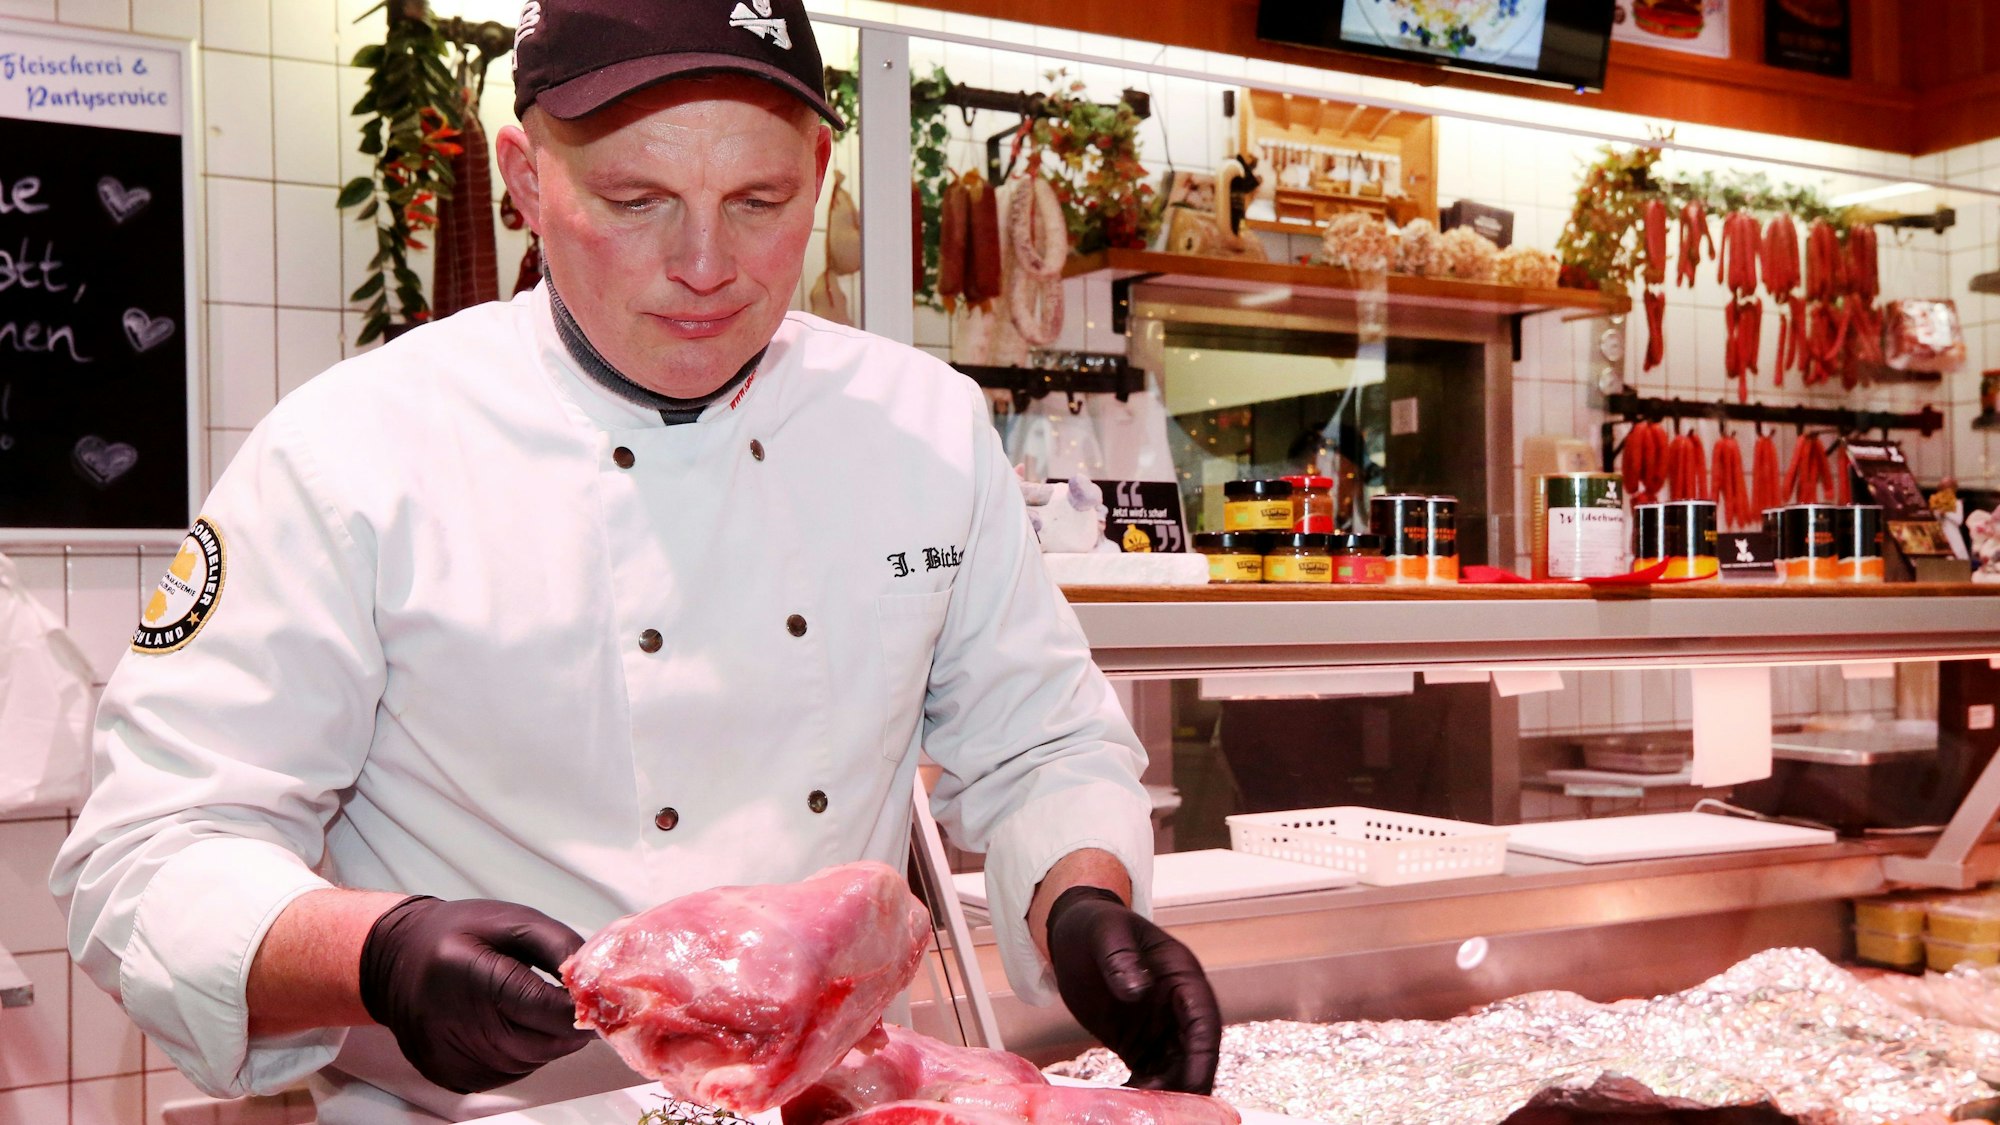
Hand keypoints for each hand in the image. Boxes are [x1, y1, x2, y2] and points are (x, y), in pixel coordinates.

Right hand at [359, 896, 593, 1093]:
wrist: (397, 961)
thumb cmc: (457, 935)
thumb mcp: (512, 921)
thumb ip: (558, 944)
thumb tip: (592, 978)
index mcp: (470, 973)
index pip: (544, 1008)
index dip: (580, 1008)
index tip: (597, 998)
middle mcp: (454, 1022)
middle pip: (542, 1043)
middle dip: (569, 1026)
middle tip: (572, 1003)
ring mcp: (449, 1055)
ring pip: (531, 1062)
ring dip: (546, 1041)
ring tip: (531, 1008)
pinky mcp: (450, 1075)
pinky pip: (510, 1074)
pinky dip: (523, 1054)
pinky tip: (509, 1026)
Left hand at [1045, 886, 1220, 1094]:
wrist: (1074, 935)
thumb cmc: (1096, 926)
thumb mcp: (1106, 932)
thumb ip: (1121, 957)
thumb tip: (1137, 990)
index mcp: (1181, 976)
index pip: (1203, 1020)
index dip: (1203, 1055)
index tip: (1194, 1083)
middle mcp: (1178, 1007)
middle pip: (1194, 1054)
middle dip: (1186, 1085)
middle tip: (1166, 1111)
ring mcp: (1161, 1028)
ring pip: (1175, 1071)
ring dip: (1165, 1094)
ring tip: (1140, 1113)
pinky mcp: (1140, 1045)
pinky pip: (1150, 1075)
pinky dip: (1143, 1093)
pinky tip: (1125, 1108)